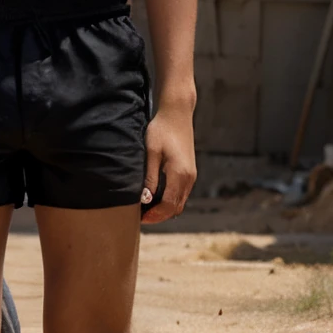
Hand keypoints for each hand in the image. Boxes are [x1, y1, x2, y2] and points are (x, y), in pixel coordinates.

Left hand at [141, 105, 195, 224]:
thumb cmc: (161, 130)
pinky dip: (170, 200)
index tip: (140, 218)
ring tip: (146, 209)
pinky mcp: (190, 172)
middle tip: (141, 217)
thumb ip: (149, 178)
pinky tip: (155, 197)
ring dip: (165, 209)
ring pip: (179, 202)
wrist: (177, 114)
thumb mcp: (151, 153)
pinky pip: (181, 194)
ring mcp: (191, 175)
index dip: (155, 216)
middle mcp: (189, 178)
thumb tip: (145, 199)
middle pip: (176, 208)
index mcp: (179, 174)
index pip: (169, 205)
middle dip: (159, 215)